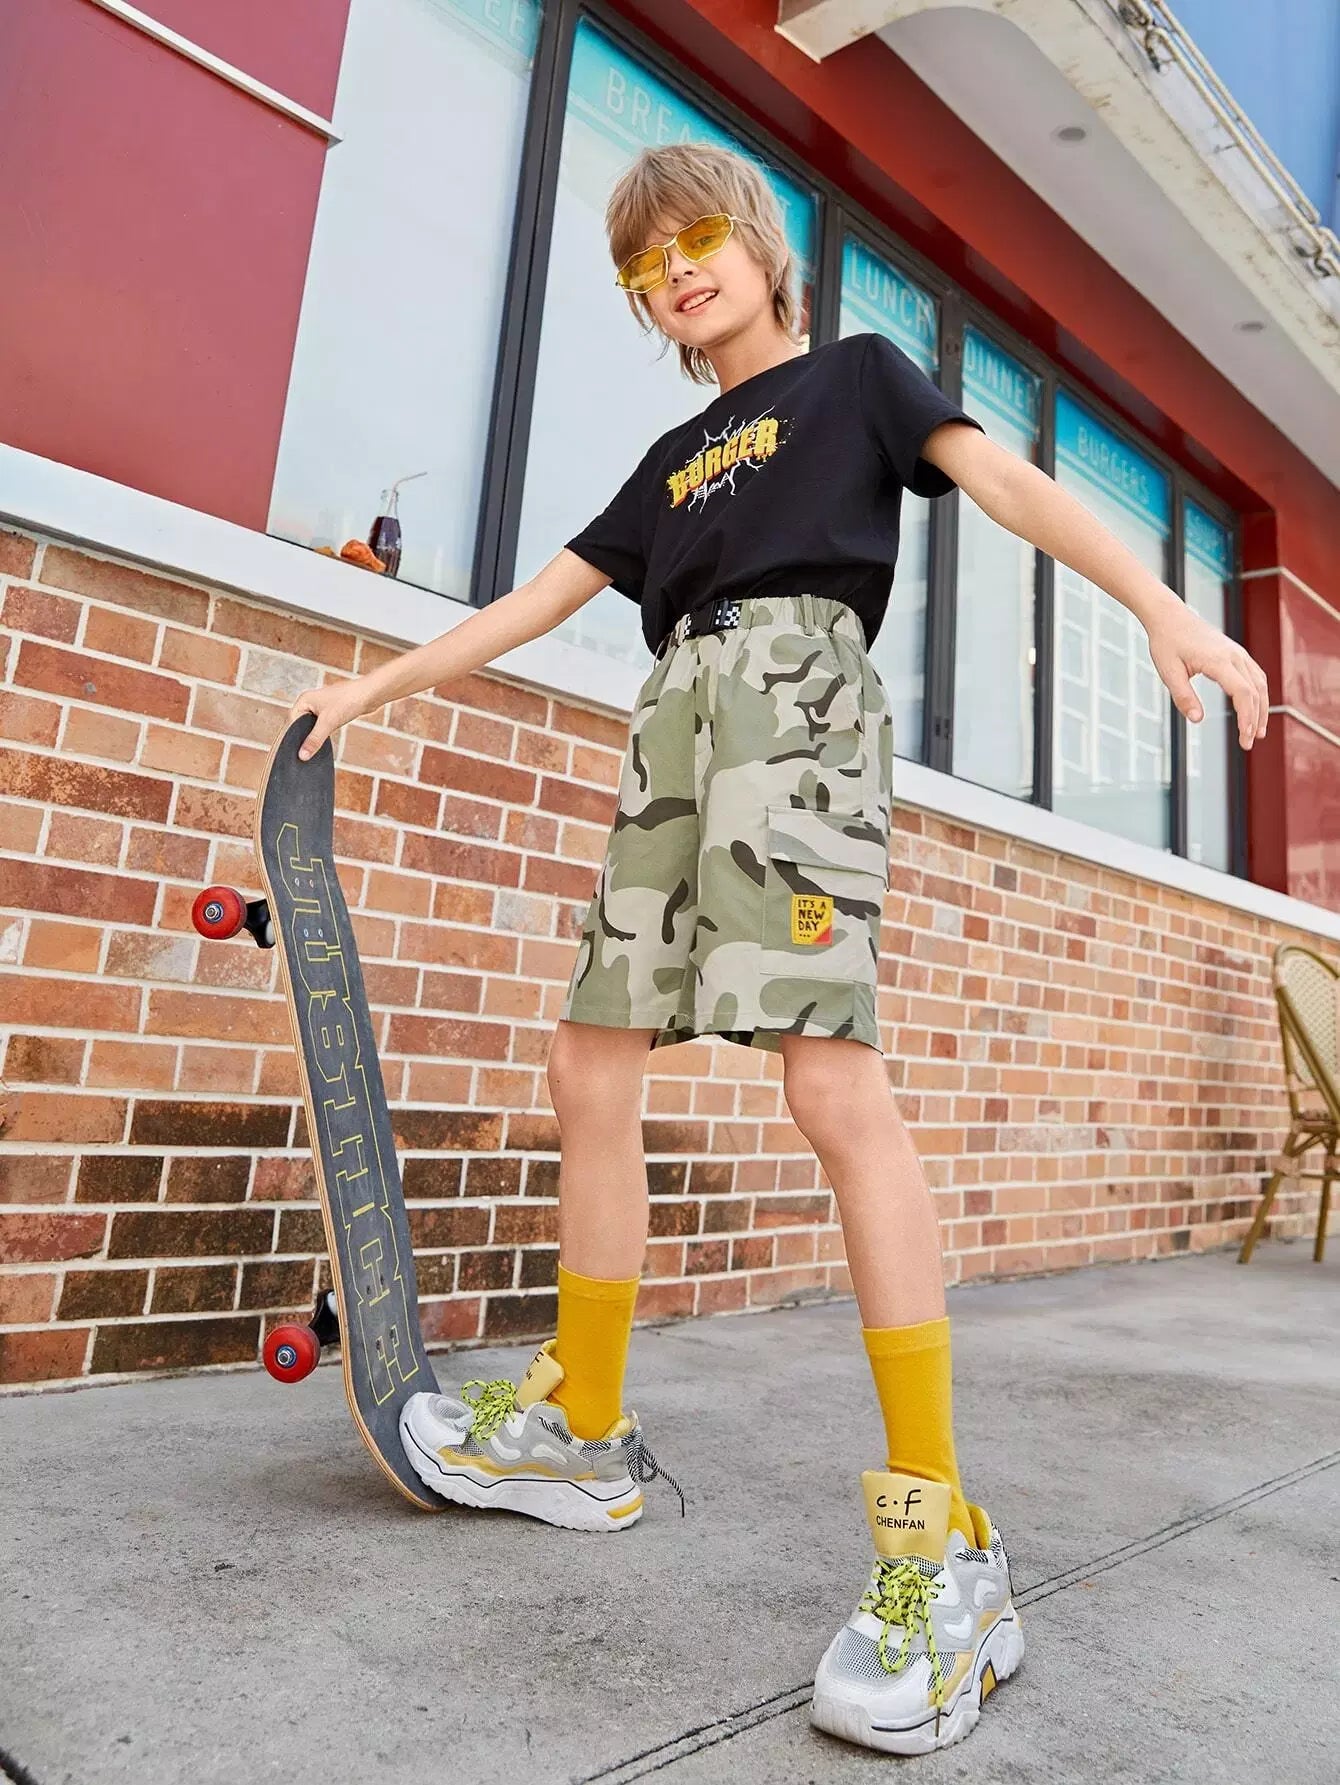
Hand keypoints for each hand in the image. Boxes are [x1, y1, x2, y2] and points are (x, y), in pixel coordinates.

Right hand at [286, 678, 371, 760]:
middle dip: (302, 739)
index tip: (293, 754)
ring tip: (311, 754)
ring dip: (313, 738)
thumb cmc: (349, 701)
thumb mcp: (329, 722)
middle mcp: (310, 703)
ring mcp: (320, 707)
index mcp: (304, 700)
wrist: (371, 694)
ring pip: (311, 727)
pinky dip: (321, 736)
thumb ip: (314, 739)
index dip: (292, 738)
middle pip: (299, 726)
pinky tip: (322, 746)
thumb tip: (302, 756)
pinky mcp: (330, 713)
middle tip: (302, 757)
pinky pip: (321, 727)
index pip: (291, 723)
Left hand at [1145, 601, 1268, 749]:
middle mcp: (1234, 655)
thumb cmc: (1166, 643)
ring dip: (1261, 708)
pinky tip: (1254, 709)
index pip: (1243, 693)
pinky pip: (1255, 675)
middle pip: (1256, 691)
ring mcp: (1237, 652)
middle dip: (1255, 719)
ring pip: (1259, 683)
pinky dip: (1258, 694)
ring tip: (1257, 732)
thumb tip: (1197, 720)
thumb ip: (1183, 697)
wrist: (1170, 616)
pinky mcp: (1236, 653)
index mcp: (1219, 660)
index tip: (1245, 738)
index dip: (1247, 717)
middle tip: (1248, 744)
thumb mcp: (1169, 672)